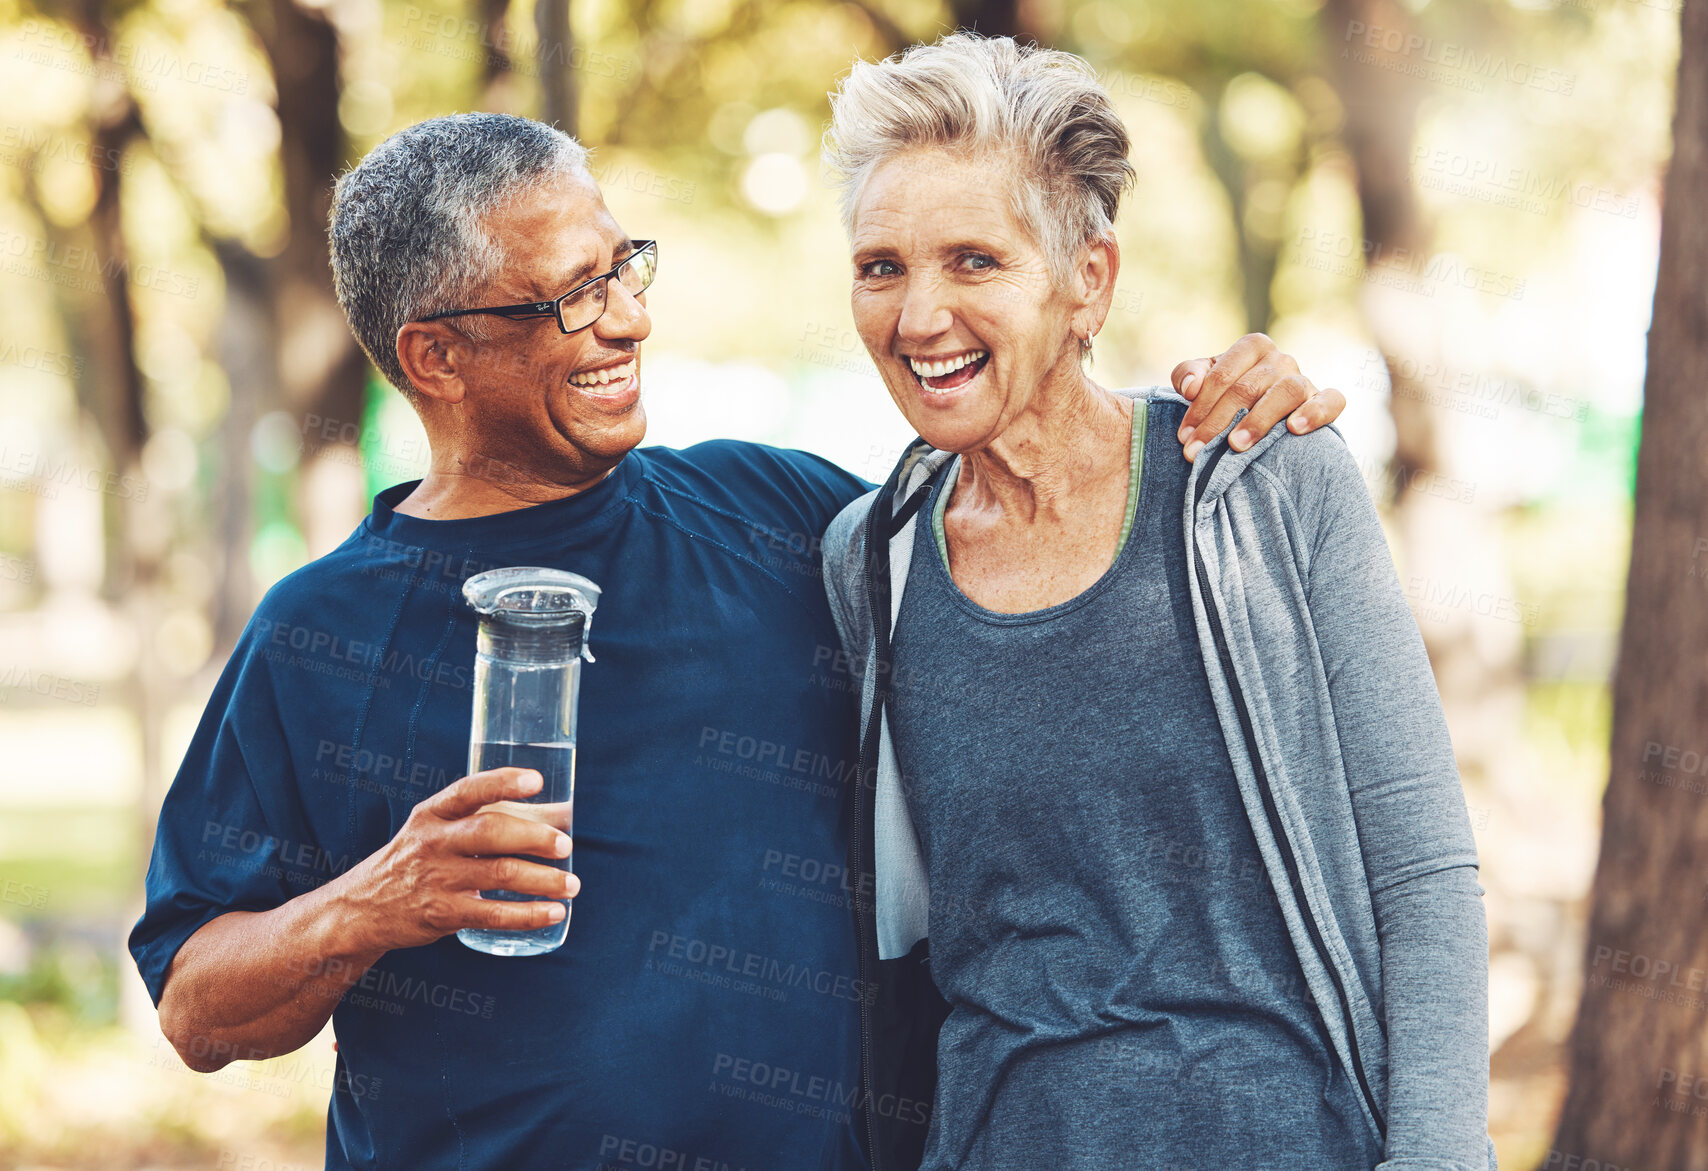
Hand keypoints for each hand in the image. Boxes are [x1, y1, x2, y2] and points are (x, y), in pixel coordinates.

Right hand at [341, 767, 578, 952]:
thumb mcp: (432, 830)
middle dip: (534, 837)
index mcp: (432, 814)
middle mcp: (434, 842)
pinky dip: (529, 914)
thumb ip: (480, 820)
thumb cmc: (414, 861)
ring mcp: (437, 879)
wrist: (361, 909)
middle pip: (491, 832)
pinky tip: (553, 912)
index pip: (468, 791)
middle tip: (565, 846)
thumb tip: (554, 815)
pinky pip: (494, 914)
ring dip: (543, 879)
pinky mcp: (443, 914)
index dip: (503, 783)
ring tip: (570, 884)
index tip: (536, 781)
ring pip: (500, 874)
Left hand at [1170, 333, 1346, 461]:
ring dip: (1258, 420)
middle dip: (1218, 423)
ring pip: (1285, 392)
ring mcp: (1304, 378)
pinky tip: (1294, 429)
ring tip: (1236, 445)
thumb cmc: (1228, 394)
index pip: (1222, 374)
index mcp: (1252, 347)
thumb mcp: (1204, 381)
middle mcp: (1280, 359)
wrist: (1264, 410)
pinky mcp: (1324, 399)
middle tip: (1198, 452)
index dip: (1200, 406)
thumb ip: (1188, 375)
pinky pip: (1330, 401)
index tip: (1185, 436)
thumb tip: (1190, 387)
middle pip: (1247, 388)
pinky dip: (1314, 413)